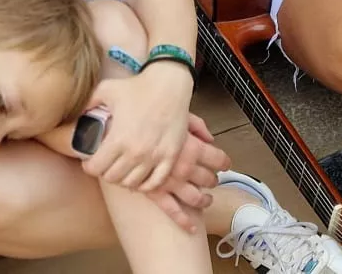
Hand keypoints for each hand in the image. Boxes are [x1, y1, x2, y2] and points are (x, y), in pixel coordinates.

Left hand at [80, 64, 195, 190]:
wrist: (170, 85)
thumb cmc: (137, 87)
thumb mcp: (106, 90)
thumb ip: (87, 103)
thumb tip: (73, 114)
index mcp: (118, 139)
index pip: (96, 168)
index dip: (89, 166)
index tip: (90, 161)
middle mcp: (136, 152)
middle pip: (113, 178)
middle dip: (105, 172)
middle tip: (105, 164)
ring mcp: (154, 157)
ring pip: (132, 183)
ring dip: (124, 179)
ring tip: (121, 169)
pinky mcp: (170, 157)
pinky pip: (156, 183)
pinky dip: (145, 184)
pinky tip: (140, 177)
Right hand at [141, 115, 228, 231]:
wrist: (117, 129)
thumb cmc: (148, 118)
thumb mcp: (176, 113)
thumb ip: (197, 125)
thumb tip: (210, 138)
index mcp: (193, 147)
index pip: (218, 159)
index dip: (223, 162)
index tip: (224, 164)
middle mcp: (185, 167)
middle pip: (209, 179)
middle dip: (213, 180)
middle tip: (212, 179)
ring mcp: (170, 182)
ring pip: (196, 198)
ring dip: (204, 200)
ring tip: (206, 199)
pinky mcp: (154, 192)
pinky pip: (173, 211)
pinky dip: (184, 221)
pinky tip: (192, 227)